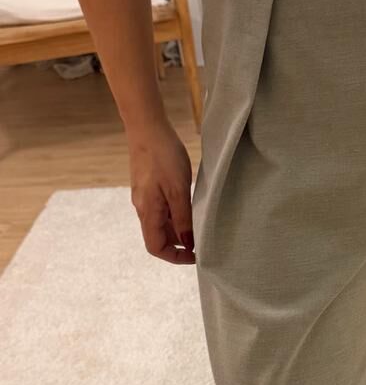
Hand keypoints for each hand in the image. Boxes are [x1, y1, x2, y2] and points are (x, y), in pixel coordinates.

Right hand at [127, 117, 194, 264]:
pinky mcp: (148, 186)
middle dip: (179, 244)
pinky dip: (175, 214)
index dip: (175, 257)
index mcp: (148, 212)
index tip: (196, 254)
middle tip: (203, 239)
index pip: (155, 247)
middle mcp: (143, 208)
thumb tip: (187, 243)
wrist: (147, 127)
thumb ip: (182, 219)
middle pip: (158, 237)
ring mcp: (145, 196)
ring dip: (178, 229)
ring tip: (199, 222)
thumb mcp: (178, 190)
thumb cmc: (163, 156)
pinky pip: (161, 208)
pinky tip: (189, 205)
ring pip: (160, 222)